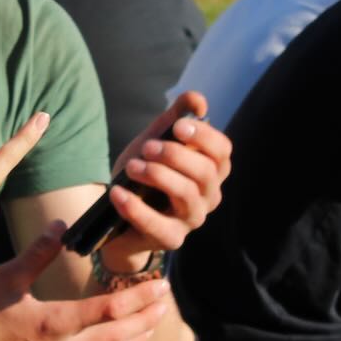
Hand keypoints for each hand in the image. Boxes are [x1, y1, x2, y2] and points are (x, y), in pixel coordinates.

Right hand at [0, 222, 173, 340]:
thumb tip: (62, 225)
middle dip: (147, 318)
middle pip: (120, 336)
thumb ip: (38, 253)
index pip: (110, 310)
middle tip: (166, 300)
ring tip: (152, 322)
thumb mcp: (6, 277)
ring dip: (135, 339)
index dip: (140, 297)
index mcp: (53, 324)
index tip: (160, 283)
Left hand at [102, 92, 231, 268]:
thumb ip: (175, 118)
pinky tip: (118, 192)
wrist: (119, 215)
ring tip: (132, 167)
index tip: (177, 126)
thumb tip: (199, 101)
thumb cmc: (144, 176)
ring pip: (186, 193)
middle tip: (146, 147)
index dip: (203, 136)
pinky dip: (135, 207)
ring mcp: (192, 219)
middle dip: (175, 154)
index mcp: (211, 170)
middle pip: (205, 171)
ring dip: (157, 175)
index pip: (222, 150)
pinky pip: (157, 223)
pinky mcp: (171, 239)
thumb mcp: (156, 142)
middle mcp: (209, 196)